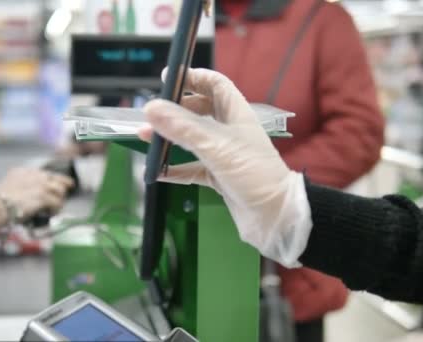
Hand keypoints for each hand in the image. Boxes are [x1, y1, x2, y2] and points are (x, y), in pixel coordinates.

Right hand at [0, 167, 73, 218]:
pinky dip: (56, 210)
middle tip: (62, 199)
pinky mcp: (44, 196)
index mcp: (26, 171)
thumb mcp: (9, 184)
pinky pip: (58, 203)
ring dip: (59, 201)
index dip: (57, 181)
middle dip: (62, 190)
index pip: (48, 173)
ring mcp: (41, 185)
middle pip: (59, 180)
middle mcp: (36, 175)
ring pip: (61, 191)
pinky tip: (51, 214)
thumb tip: (29, 194)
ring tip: (54, 209)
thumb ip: (21, 184)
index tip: (66, 185)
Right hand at [138, 68, 311, 266]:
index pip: (215, 85)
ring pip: (193, 139)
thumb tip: (151, 108)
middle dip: (176, 109)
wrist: (276, 218)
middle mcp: (231, 131)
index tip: (168, 77)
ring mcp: (225, 155)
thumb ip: (183, 127)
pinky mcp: (220, 177)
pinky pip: (192, 168)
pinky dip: (175, 169)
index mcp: (237, 114)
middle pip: (200, 110)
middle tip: (154, 112)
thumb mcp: (216, 147)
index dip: (193, 78)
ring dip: (171, 138)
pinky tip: (158, 171)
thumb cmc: (254, 175)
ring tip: (146, 138)